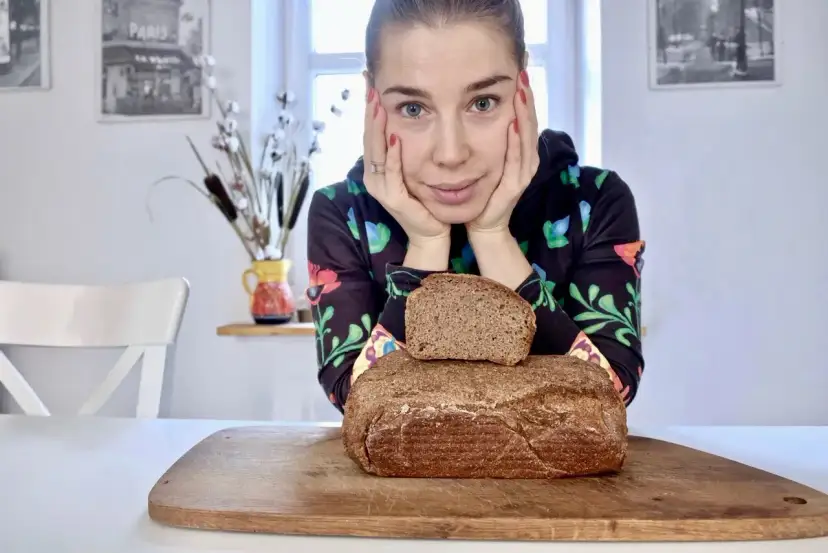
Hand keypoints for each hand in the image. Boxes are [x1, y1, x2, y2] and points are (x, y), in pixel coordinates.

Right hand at [362, 88, 449, 247]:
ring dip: (376, 127)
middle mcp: (373, 177)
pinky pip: (391, 172)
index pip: (371, 133)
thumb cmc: (426, 202)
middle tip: (370, 84)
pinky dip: (392, 155)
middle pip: (368, 137)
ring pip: (375, 151)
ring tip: (377, 104)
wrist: (432, 233)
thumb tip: (406, 123)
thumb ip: (406, 151)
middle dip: (369, 110)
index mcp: (377, 169)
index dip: (370, 109)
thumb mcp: (413, 170)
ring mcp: (380, 188)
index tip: (371, 84)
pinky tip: (395, 137)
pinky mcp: (392, 198)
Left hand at [467, 70, 539, 233]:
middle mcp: (526, 159)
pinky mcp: (514, 186)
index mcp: (520, 151)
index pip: (524, 116)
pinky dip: (515, 142)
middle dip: (527, 97)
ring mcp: (522, 173)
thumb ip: (489, 136)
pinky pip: (516, 160)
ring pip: (526, 137)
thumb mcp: (486, 157)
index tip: (520, 68)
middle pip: (530, 122)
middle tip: (523, 71)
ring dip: (524, 114)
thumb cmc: (482, 191)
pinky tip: (511, 125)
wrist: (482, 224)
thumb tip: (481, 107)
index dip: (524, 94)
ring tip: (521, 91)